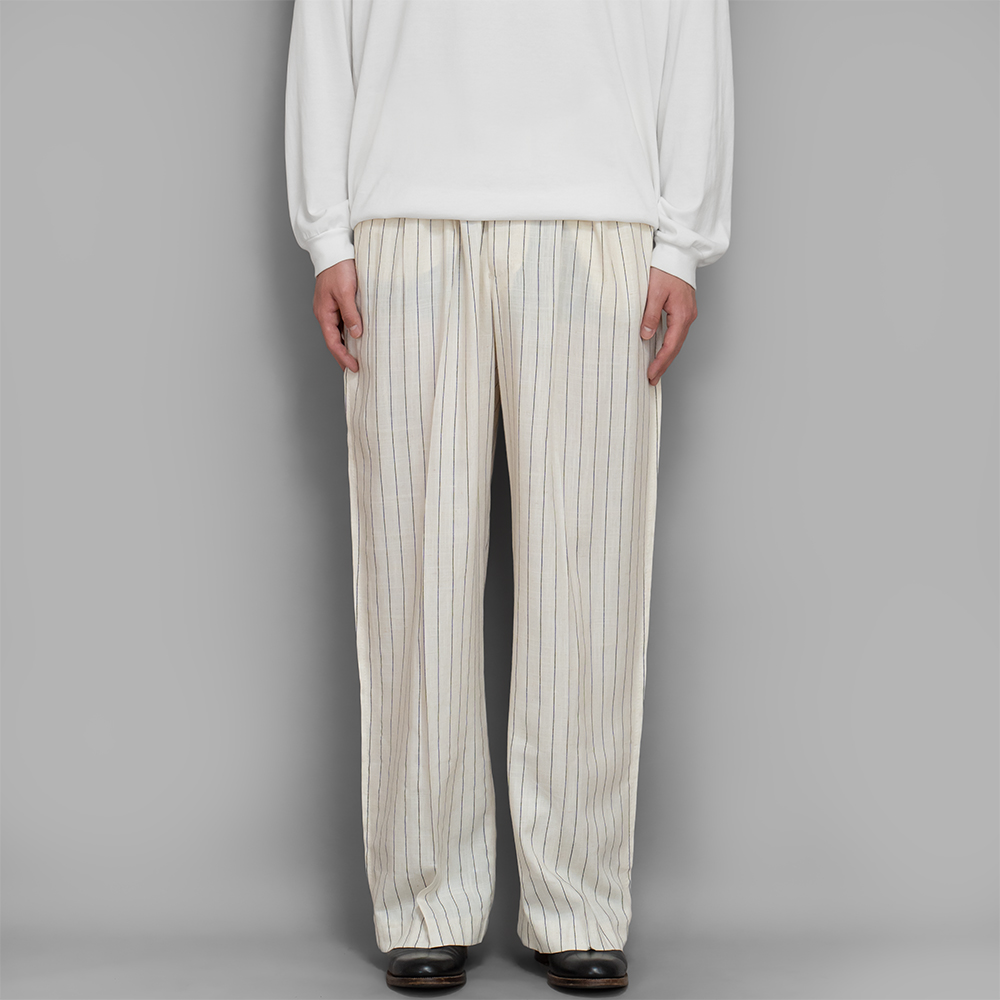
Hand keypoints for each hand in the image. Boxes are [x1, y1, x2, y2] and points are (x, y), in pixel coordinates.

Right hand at [314, 259, 362, 372]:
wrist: (334, 250)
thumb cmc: (338, 269)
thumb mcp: (346, 293)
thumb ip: (351, 314)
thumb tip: (356, 334)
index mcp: (324, 314)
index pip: (333, 343)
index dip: (343, 357)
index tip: (354, 368)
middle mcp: (324, 314)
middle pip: (334, 341)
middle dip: (343, 356)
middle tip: (356, 369)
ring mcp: (329, 308)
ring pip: (338, 332)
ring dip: (346, 345)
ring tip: (358, 357)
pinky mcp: (335, 302)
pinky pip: (341, 323)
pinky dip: (348, 333)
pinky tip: (357, 337)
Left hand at [639, 266, 696, 385]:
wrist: (678, 252)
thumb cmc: (666, 268)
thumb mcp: (654, 292)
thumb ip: (650, 315)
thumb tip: (646, 335)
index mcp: (682, 314)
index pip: (671, 346)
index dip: (660, 362)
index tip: (651, 375)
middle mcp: (688, 316)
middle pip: (676, 347)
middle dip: (664, 365)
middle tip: (652, 380)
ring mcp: (687, 313)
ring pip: (676, 341)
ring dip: (666, 356)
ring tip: (655, 370)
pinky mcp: (683, 309)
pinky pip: (676, 332)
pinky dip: (668, 344)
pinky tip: (660, 349)